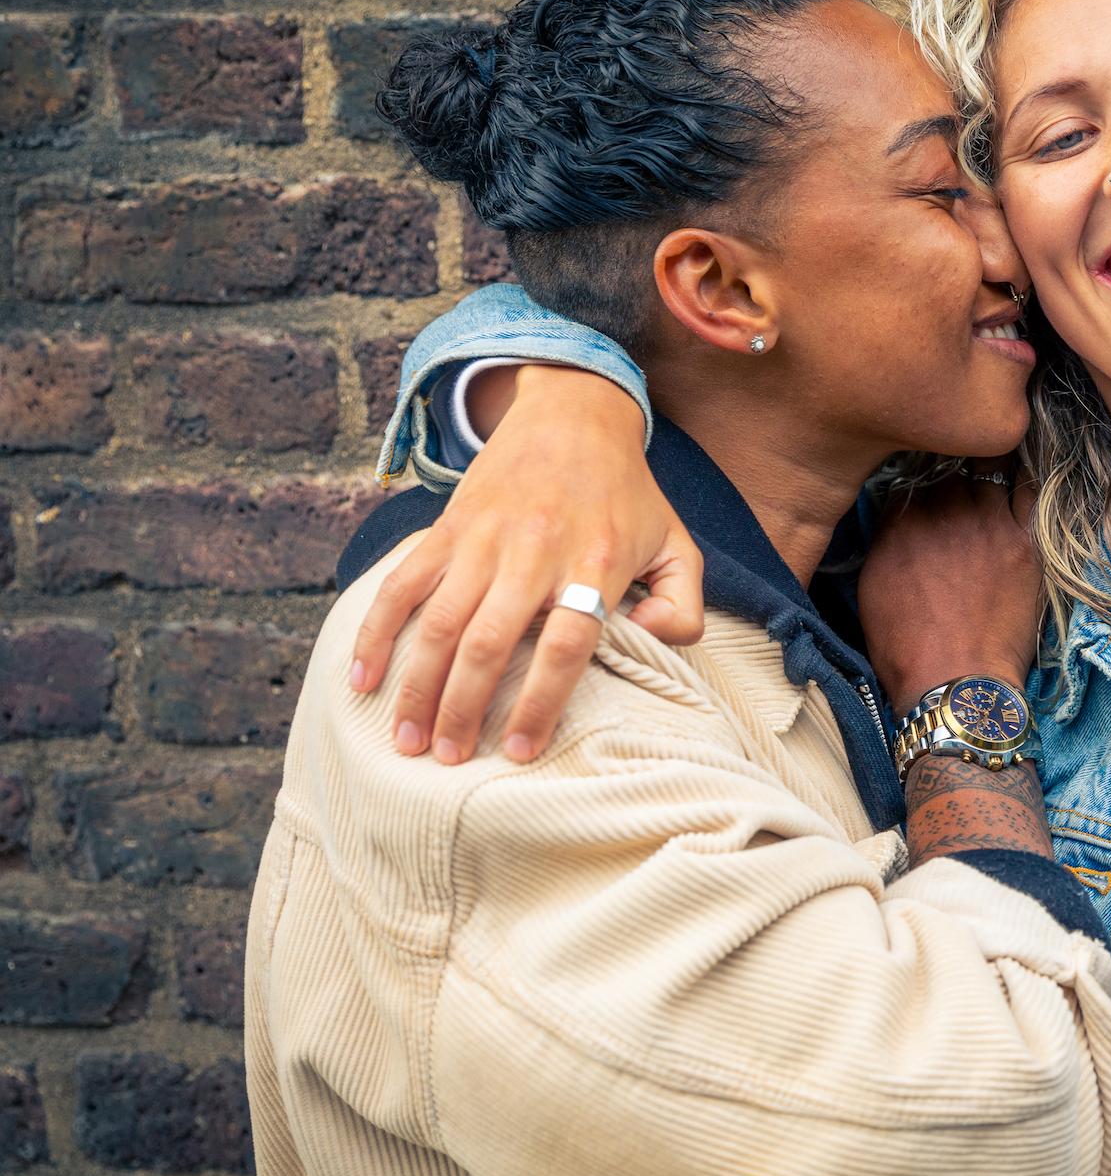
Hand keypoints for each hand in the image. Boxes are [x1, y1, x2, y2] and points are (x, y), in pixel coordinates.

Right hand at [348, 365, 703, 763]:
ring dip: (417, 687)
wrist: (573, 415)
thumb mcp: (676, 543)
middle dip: (462, 710)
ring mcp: (484, 539)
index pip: (566, 644)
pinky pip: (402, 585)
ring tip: (407, 741)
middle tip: (448, 760)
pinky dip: (376, 632)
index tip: (519, 750)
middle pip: (489, 643)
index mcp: (595, 562)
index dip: (540, 701)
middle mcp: (535, 552)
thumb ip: (682, 604)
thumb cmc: (628, 495)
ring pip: (439, 623)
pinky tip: (362, 679)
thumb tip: (653, 643)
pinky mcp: (448, 527)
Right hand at [859, 466, 1043, 712]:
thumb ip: (885, 538)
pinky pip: (1030, 490)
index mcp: (900, 523)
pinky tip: (1025, 467)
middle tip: (961, 473)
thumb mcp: (871, 587)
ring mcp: (987, 523)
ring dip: (988, 464)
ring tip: (994, 460)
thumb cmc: (906, 648)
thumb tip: (897, 515)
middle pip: (950, 469)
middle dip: (953, 470)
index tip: (928, 485)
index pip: (911, 477)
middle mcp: (943, 513)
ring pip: (989, 468)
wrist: (956, 682)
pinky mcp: (1024, 542)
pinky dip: (1025, 474)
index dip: (921, 480)